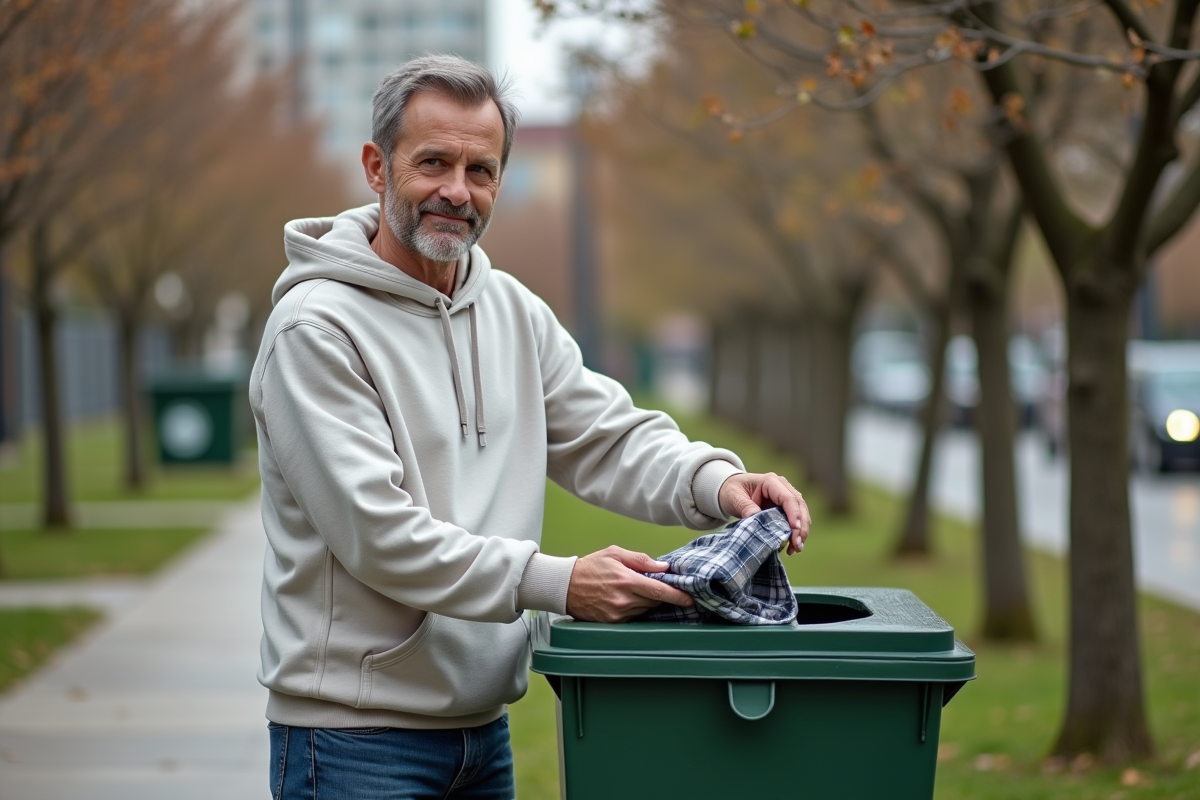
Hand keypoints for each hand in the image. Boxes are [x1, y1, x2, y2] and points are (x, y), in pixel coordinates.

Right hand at [565, 546, 694, 622]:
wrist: (564, 586)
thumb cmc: (590, 567)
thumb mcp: (614, 554)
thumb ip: (640, 559)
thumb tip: (662, 567)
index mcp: (626, 580)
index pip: (659, 591)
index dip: (677, 596)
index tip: (690, 599)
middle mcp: (623, 600)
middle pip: (654, 602)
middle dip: (661, 596)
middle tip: (659, 587)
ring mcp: (617, 613)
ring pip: (645, 610)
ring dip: (647, 602)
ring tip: (636, 590)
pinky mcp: (612, 622)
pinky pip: (633, 616)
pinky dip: (636, 608)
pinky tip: (627, 599)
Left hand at [718, 472, 811, 554]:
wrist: (730, 490)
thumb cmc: (732, 491)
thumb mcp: (733, 497)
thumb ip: (745, 506)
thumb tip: (755, 518)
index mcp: (771, 482)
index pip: (788, 498)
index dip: (794, 514)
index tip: (795, 530)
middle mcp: (782, 487)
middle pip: (799, 506)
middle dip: (801, 527)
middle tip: (797, 545)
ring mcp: (785, 497)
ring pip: (801, 514)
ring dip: (801, 532)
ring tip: (796, 549)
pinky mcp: (785, 508)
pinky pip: (795, 520)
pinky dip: (796, 533)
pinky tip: (792, 546)